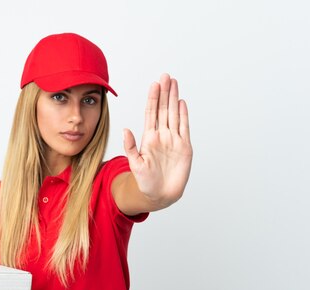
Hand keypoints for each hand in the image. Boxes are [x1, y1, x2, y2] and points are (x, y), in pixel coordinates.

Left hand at [123, 73, 192, 206]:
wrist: (159, 195)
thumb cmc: (144, 182)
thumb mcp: (134, 164)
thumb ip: (130, 147)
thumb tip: (125, 130)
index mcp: (148, 138)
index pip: (151, 113)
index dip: (153, 98)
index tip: (154, 84)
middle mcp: (161, 136)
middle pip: (163, 109)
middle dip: (165, 92)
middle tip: (166, 76)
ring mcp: (173, 140)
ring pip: (174, 115)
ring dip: (174, 99)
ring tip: (174, 83)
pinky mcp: (184, 147)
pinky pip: (184, 127)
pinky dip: (183, 115)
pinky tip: (181, 103)